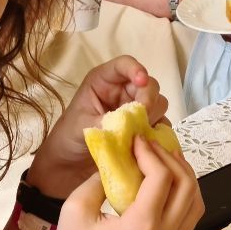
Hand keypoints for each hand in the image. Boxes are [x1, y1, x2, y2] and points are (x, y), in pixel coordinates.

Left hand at [27, 56, 164, 195]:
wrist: (70, 164)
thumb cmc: (69, 138)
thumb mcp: (83, 126)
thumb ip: (107, 121)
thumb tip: (131, 122)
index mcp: (105, 82)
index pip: (124, 65)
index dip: (135, 69)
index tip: (141, 80)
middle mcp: (123, 91)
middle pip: (148, 84)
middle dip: (148, 99)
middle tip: (142, 118)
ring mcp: (136, 109)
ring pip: (158, 103)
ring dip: (153, 117)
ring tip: (138, 134)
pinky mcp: (144, 126)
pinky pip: (161, 123)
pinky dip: (158, 131)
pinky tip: (147, 142)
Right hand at [45, 138, 202, 229]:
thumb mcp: (74, 212)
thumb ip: (98, 179)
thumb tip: (116, 157)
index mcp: (141, 228)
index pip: (162, 178)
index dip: (151, 152)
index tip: (137, 139)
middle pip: (187, 187)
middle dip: (172, 159)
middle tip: (153, 144)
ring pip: (195, 204)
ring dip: (184, 177)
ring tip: (164, 159)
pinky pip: (188, 221)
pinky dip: (184, 198)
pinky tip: (165, 185)